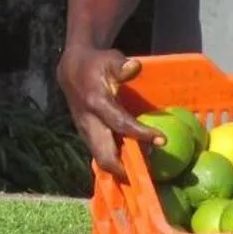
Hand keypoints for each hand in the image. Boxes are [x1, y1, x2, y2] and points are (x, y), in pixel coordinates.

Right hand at [58, 43, 153, 178]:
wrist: (71, 71)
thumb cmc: (96, 65)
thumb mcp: (109, 59)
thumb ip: (122, 65)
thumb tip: (135, 66)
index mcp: (96, 104)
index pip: (120, 124)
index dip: (140, 134)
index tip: (161, 141)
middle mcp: (89, 124)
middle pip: (105, 156)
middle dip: (126, 169)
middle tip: (150, 174)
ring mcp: (86, 133)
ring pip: (102, 160)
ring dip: (123, 169)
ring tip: (147, 172)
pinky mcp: (87, 138)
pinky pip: (102, 155)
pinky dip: (118, 162)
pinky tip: (136, 164)